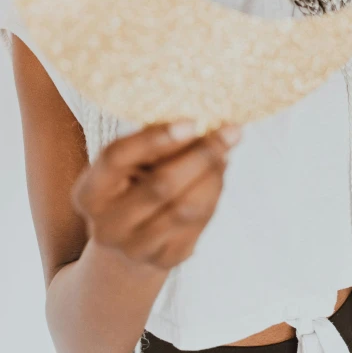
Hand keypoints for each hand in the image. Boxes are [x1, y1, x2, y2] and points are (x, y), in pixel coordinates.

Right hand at [71, 119, 241, 271]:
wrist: (126, 243)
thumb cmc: (130, 184)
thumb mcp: (129, 164)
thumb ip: (154, 145)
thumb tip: (203, 126)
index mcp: (89, 192)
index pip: (116, 157)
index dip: (155, 138)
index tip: (192, 122)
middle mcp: (107, 226)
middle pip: (160, 185)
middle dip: (201, 155)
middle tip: (231, 131)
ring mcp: (136, 248)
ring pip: (186, 207)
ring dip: (214, 174)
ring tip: (227, 150)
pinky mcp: (165, 261)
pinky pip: (199, 222)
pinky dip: (214, 192)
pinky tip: (219, 173)